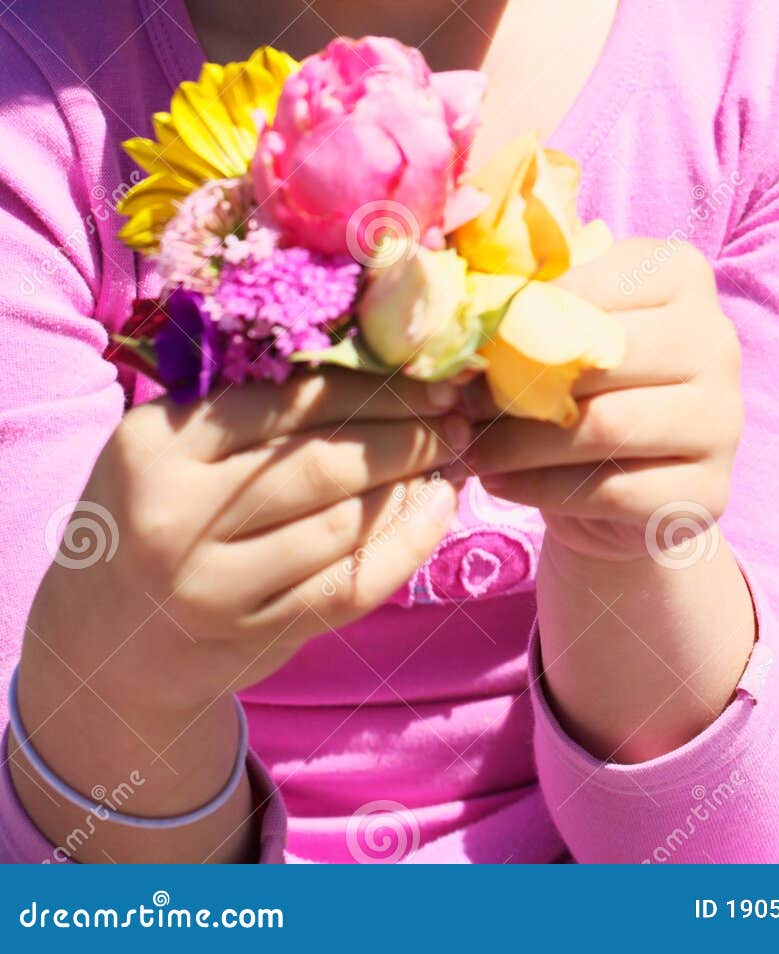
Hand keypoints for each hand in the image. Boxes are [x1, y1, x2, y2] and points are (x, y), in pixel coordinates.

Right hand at [23, 367, 470, 721]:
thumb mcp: (172, 447)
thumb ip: (250, 408)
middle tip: (454, 415)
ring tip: (449, 456)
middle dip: (403, 435)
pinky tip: (436, 511)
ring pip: (341, 527)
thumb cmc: (155, 511)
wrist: (102, 639)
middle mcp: (173, 516)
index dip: (368, 386)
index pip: (284, 402)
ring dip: (410, 486)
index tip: (426, 374)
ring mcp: (209, 587)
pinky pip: (346, 588)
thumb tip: (377, 361)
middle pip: (320, 464)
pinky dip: (405, 547)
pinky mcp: (246, 639)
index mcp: (155, 444)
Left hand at [457, 237, 742, 561]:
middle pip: (600, 358)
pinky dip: (539, 490)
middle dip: (514, 384)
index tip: (464, 347)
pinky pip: (611, 491)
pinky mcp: (709, 493)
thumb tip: (456, 299)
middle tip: (456, 403)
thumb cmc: (581, 382)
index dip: (516, 319)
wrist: (623, 481)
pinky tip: (499, 482)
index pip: (587, 287)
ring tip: (468, 446)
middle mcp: (718, 342)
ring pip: (603, 427)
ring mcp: (724, 421)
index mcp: (682, 274)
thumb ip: (524, 298)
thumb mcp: (559, 323)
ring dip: (517, 442)